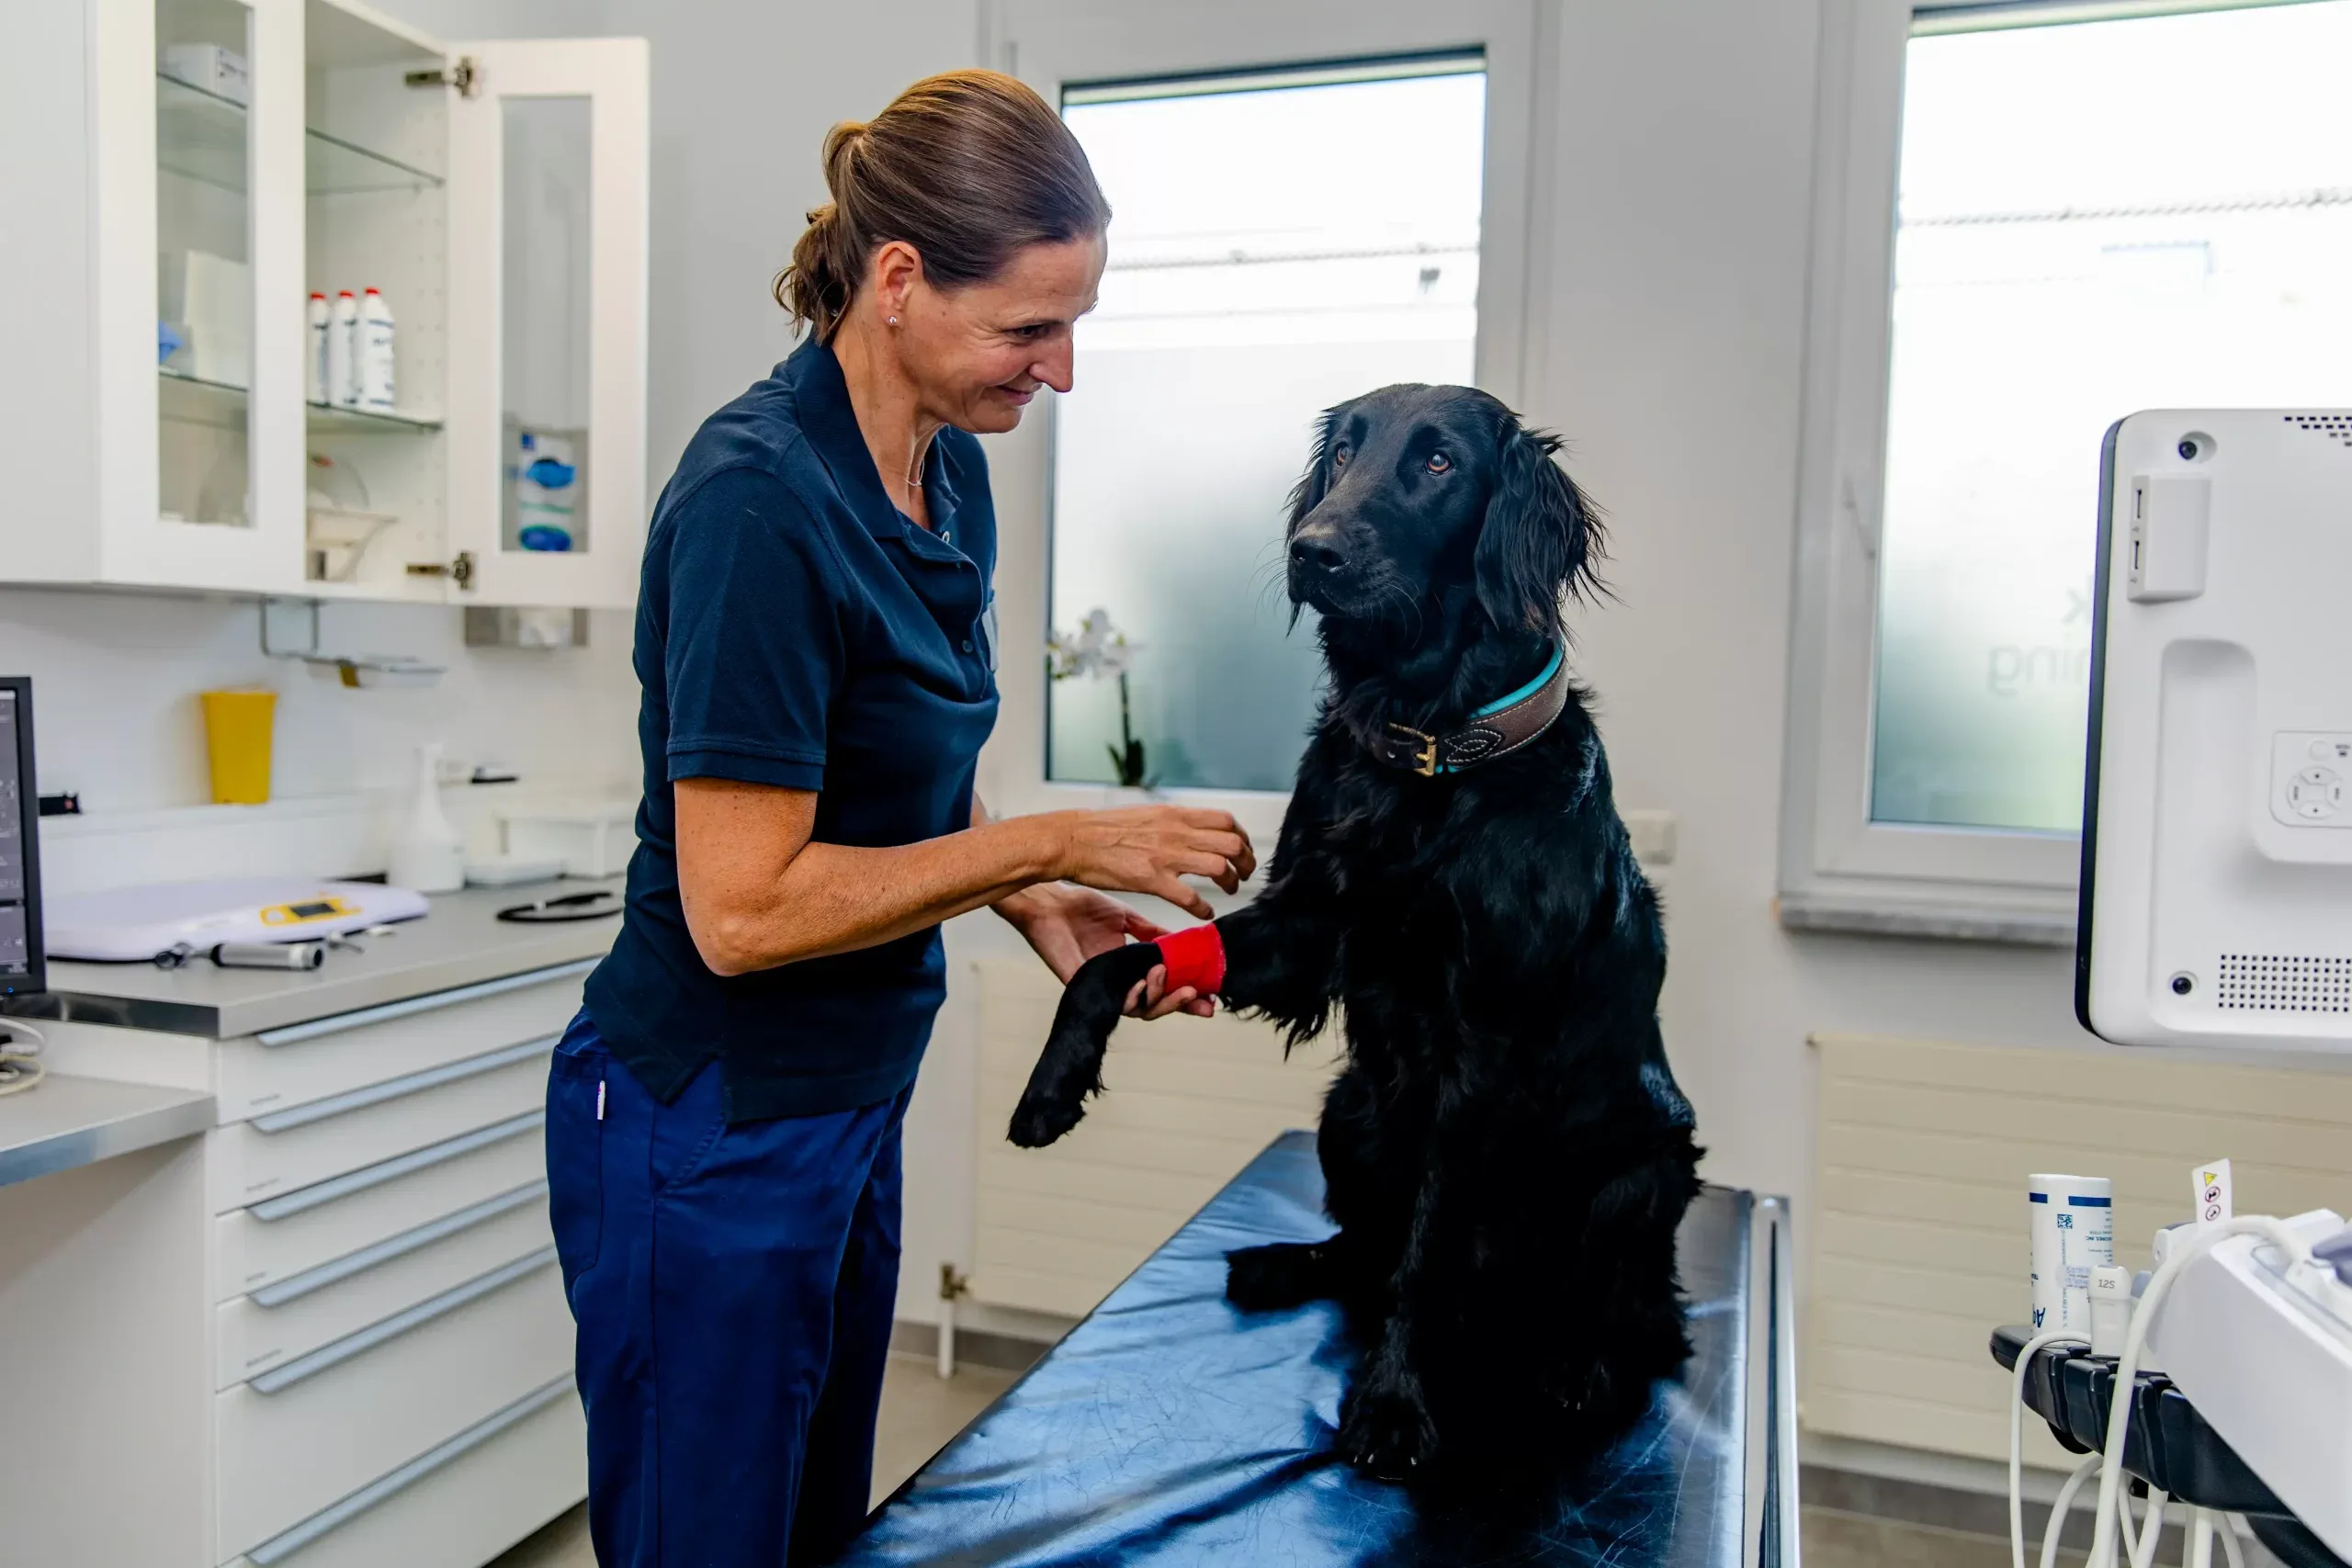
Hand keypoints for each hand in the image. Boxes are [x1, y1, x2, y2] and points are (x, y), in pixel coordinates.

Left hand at [997, 883, 1211, 1017]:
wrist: (1052, 902)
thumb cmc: (1083, 908)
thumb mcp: (1128, 919)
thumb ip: (1154, 934)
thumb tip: (1183, 942)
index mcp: (1130, 969)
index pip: (1164, 988)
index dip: (1188, 994)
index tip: (1210, 995)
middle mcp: (1118, 984)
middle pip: (1156, 1006)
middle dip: (1181, 1005)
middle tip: (1200, 999)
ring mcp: (1103, 989)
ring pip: (1139, 1010)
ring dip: (1159, 997)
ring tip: (1165, 976)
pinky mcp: (1086, 989)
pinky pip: (1114, 1004)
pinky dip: (1133, 998)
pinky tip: (1143, 984)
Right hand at [1049, 806, 1256, 920]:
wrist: (1073, 840)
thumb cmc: (1103, 829)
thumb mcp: (1146, 814)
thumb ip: (1173, 823)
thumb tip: (1192, 830)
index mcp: (1175, 815)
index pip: (1227, 821)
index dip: (1242, 838)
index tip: (1242, 851)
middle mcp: (1176, 832)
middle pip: (1232, 843)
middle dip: (1245, 862)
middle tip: (1243, 875)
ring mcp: (1165, 856)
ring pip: (1220, 868)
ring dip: (1231, 884)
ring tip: (1229, 893)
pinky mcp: (1151, 880)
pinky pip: (1191, 897)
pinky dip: (1203, 909)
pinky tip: (1204, 914)